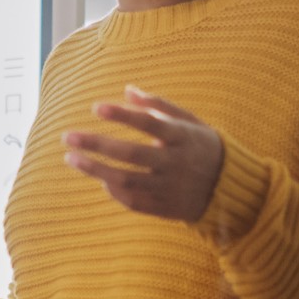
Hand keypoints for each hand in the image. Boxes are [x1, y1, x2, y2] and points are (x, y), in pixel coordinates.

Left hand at [63, 85, 223, 221]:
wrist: (230, 188)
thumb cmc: (203, 146)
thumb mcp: (190, 121)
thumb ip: (160, 105)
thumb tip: (127, 90)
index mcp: (182, 137)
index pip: (149, 123)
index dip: (122, 115)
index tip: (95, 107)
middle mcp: (175, 163)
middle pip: (130, 153)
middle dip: (96, 144)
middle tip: (68, 136)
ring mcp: (169, 187)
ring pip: (125, 180)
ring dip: (95, 169)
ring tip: (71, 158)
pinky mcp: (164, 208)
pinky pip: (132, 201)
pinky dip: (113, 190)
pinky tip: (100, 178)